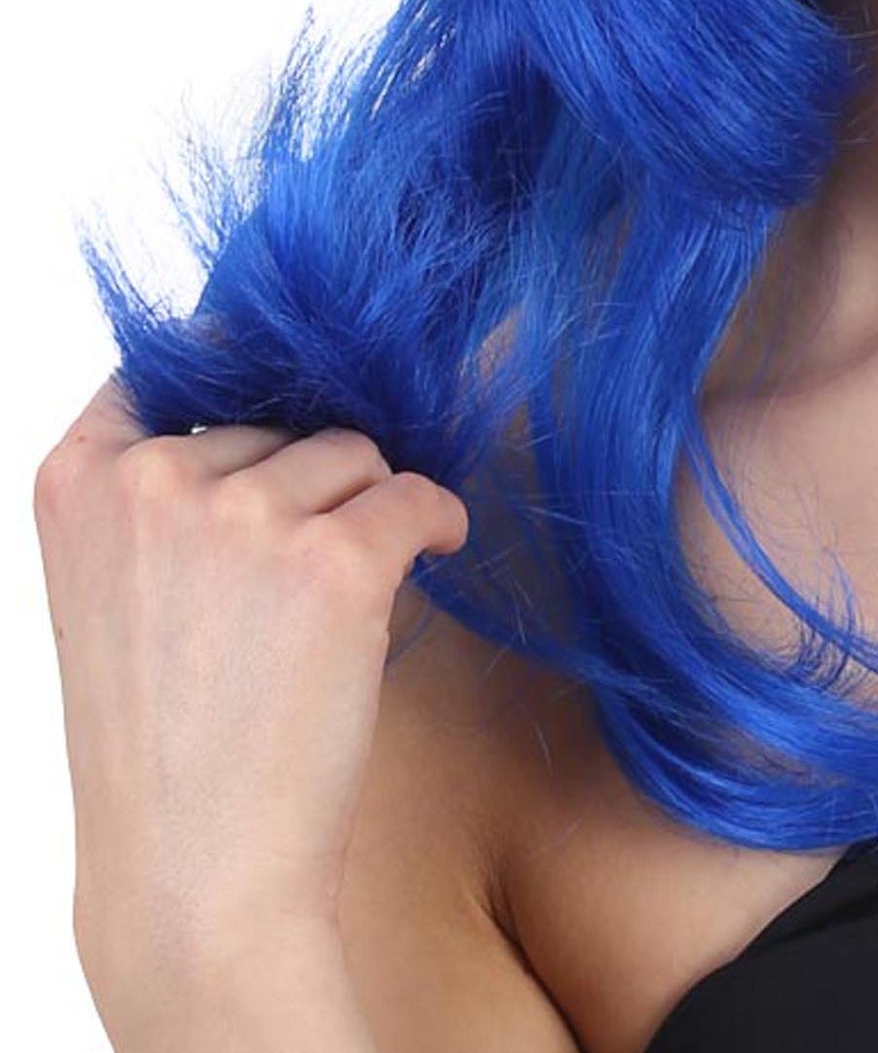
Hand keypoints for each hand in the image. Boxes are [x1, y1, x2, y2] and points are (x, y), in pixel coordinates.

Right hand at [33, 375, 469, 987]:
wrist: (195, 874)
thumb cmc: (165, 736)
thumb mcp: (117, 584)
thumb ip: (166, 487)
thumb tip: (285, 393)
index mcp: (79, 479)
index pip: (169, 362)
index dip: (236, 373)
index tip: (279, 394)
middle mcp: (152, 480)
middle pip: (281, 418)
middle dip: (307, 481)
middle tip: (294, 582)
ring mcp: (241, 516)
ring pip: (356, 453)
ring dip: (368, 508)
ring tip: (338, 599)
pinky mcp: (334, 563)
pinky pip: (418, 494)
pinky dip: (438, 520)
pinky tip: (434, 550)